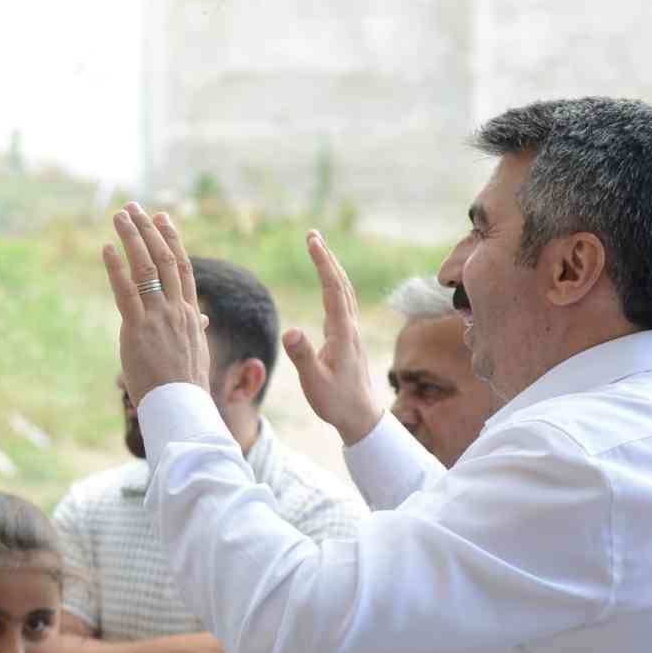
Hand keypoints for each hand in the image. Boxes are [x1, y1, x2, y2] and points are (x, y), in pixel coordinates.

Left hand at [103, 202, 210, 404]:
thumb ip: (195, 329)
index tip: (161, 218)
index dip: (171, 239)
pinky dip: (115, 267)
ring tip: (118, 216)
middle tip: (134, 208)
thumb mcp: (196, 351)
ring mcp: (157, 317)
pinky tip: (106, 248)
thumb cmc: (187, 385)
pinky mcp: (137, 329)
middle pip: (163, 258)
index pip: (181, 267)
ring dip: (130, 238)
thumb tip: (201, 318)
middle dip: (148, 230)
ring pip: (145, 267)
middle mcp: (176, 309)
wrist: (181, 406)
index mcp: (189, 314)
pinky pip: (125, 291)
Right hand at [282, 231, 382, 445]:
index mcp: (342, 333)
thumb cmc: (336, 401)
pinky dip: (334, 287)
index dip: (322, 263)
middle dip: (327, 258)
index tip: (312, 241)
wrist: (361, 417)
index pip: (333, 290)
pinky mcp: (347, 340)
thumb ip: (302, 356)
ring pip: (344, 293)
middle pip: (341, 284)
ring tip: (319, 252)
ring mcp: (350, 333)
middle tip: (313, 235)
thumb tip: (290, 331)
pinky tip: (329, 286)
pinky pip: (342, 304)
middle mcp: (349, 327)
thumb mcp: (314, 382)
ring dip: (332, 270)